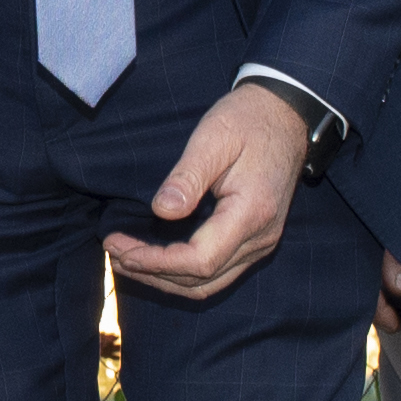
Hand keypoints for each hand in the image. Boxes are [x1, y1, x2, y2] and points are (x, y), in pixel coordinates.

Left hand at [105, 84, 313, 300]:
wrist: (285, 116)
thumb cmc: (248, 120)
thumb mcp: (214, 137)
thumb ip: (188, 176)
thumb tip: (162, 210)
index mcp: (252, 212)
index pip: (200, 260)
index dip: (156, 262)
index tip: (121, 248)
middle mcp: (261, 237)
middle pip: (201, 280)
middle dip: (152, 273)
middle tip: (114, 251)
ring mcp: (261, 243)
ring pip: (209, 284)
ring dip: (165, 279)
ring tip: (126, 259)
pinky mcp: (255, 241)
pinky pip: (217, 272)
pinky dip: (183, 273)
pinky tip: (156, 258)